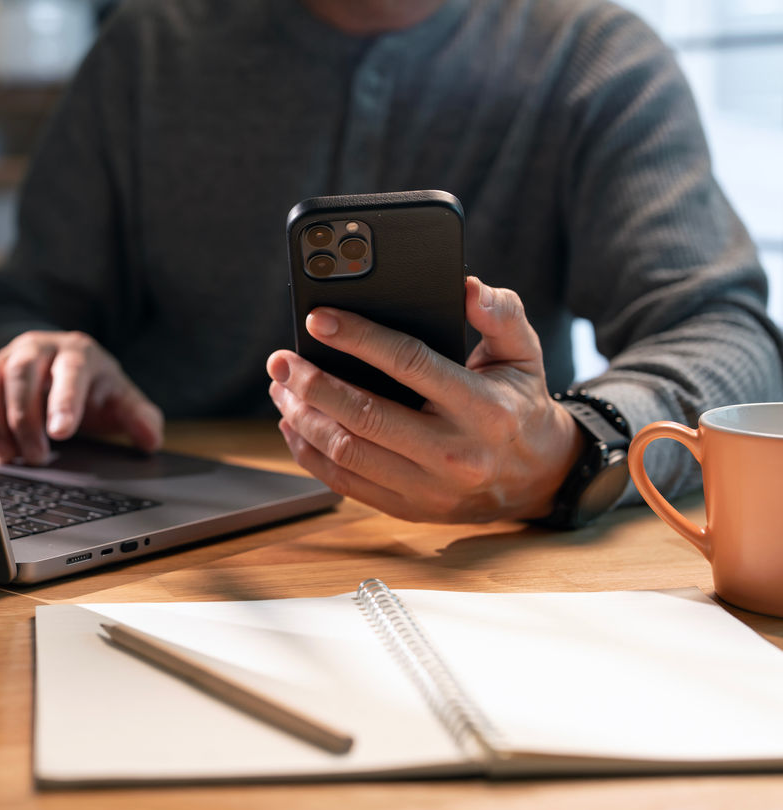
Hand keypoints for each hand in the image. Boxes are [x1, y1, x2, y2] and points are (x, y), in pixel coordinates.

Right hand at [0, 330, 163, 465]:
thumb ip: (140, 418)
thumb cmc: (93, 389)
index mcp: (78, 352)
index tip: (61, 432)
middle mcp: (39, 347)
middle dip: (26, 418)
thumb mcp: (120, 400)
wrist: (62, 367)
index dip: (64, 401)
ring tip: (10, 458)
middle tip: (37, 457)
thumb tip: (150, 439)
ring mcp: (9, 356)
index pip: (70, 371)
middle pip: (24, 373)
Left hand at [265, 276, 583, 522]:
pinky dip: (310, 454)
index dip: (358, 338)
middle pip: (365, 415)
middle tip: (281, 360)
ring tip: (282, 388)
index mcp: (482, 407)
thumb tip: (465, 285)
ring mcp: (429, 488)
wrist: (541, 478)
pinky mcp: (409, 510)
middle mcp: (454, 452)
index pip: (410, 363)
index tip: (317, 319)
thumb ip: (500, 313)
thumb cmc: (520, 404)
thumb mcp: (523, 354)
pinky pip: (345, 483)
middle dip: (312, 383)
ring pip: (347, 452)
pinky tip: (293, 425)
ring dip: (304, 417)